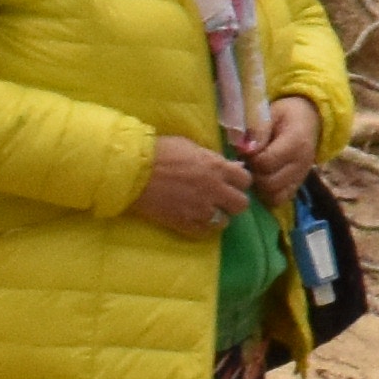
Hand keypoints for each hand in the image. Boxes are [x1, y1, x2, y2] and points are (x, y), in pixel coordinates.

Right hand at [134, 132, 254, 234]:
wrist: (133, 171)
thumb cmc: (160, 152)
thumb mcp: (190, 146)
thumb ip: (213, 158)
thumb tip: (231, 166)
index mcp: (217, 167)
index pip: (245, 179)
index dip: (239, 182)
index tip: (231, 182)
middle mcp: (214, 189)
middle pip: (241, 204)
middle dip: (233, 201)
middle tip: (222, 199)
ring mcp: (200, 208)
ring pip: (225, 221)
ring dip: (218, 216)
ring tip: (207, 211)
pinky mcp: (185, 223)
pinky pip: (205, 232)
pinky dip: (203, 228)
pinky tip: (195, 220)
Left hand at [242, 94, 322, 212]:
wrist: (308, 119)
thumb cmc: (285, 115)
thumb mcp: (271, 114)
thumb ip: (258, 131)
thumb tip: (245, 150)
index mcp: (296, 143)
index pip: (265, 162)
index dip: (250, 159)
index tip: (246, 151)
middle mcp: (301, 163)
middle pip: (269, 182)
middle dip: (254, 174)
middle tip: (249, 163)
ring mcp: (301, 176)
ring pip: (274, 194)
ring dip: (259, 186)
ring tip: (256, 171)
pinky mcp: (298, 185)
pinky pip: (281, 199)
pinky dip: (268, 194)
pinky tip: (263, 180)